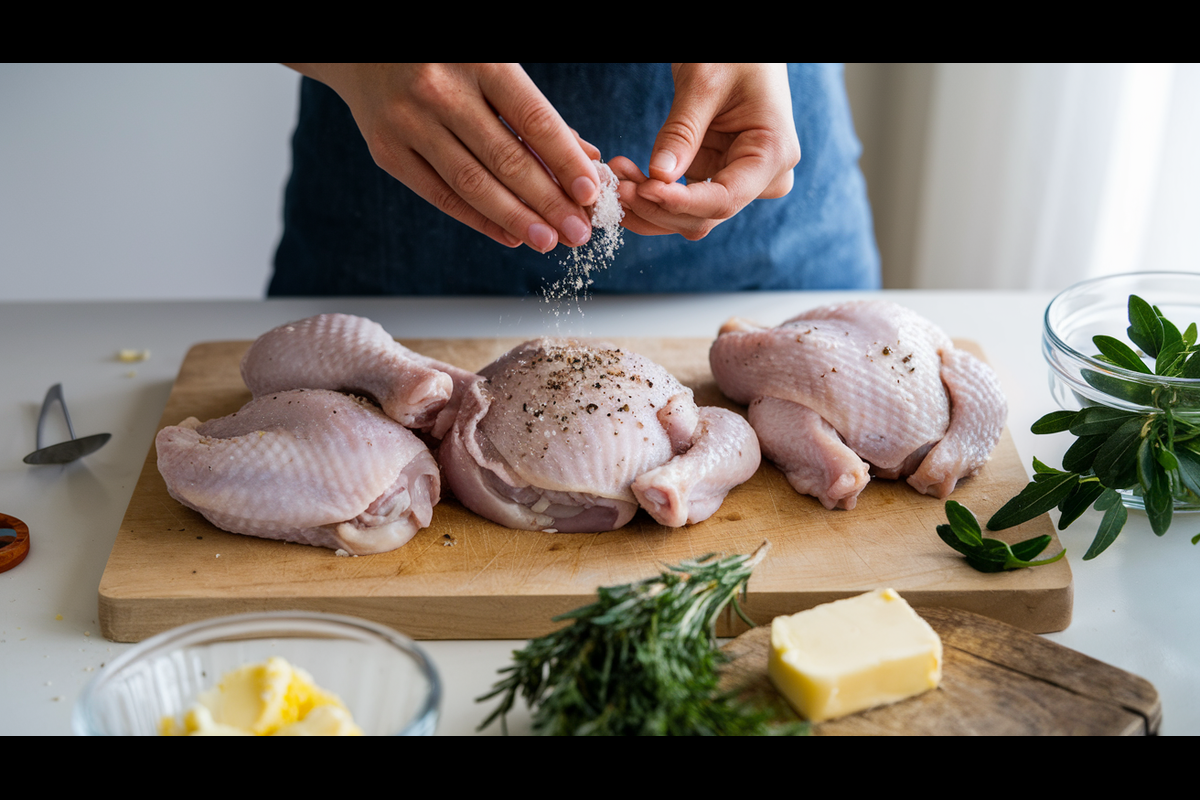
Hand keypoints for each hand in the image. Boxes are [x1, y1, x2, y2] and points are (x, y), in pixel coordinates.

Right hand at [288, 63, 602, 251]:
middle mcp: (440, 90)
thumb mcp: (494, 68)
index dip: (564, 160)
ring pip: (472, 183)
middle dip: (548, 201)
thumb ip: (537, 114)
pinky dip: (479, 220)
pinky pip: (440, 195)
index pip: (532, 118)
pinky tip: (510, 235)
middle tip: (578, 230)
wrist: (363, 51)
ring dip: (516, 218)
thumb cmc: (448, 62)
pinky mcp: (387, 151)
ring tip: (549, 240)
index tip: (591, 193)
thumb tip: (587, 160)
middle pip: (505, 158)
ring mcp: (408, 122)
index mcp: (479, 60)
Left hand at [611, 64, 800, 240]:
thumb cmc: (732, 53)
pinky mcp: (715, 175)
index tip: (643, 190)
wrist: (738, 48)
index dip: (681, 203)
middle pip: (705, 215)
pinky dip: (651, 197)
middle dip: (657, 208)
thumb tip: (659, 176)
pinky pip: (682, 200)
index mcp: (773, 154)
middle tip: (616, 187)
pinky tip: (625, 180)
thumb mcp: (704, 84)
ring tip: (615, 181)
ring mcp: (738, 180)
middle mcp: (762, 177)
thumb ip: (682, 131)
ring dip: (649, 208)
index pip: (725, 198)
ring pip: (690, 216)